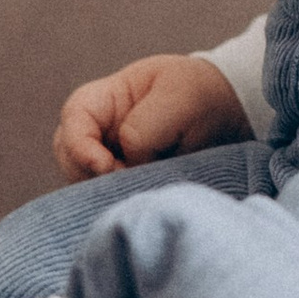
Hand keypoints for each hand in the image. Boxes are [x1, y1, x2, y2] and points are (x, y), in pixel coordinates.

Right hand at [53, 54, 251, 181]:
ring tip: (146, 185)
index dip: (79, 145)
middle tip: (127, 180)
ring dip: (108, 191)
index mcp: (106, 100)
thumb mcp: (180, 98)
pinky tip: (145, 200)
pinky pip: (109, 199)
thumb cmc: (200, 95)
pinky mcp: (126, 185)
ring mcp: (110, 160)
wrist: (229, 115)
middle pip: (70, 156)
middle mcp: (100, 132)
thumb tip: (128, 161)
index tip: (104, 166)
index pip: (74, 118)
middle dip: (89, 174)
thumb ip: (145, 127)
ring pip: (86, 184)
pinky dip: (122, 202)